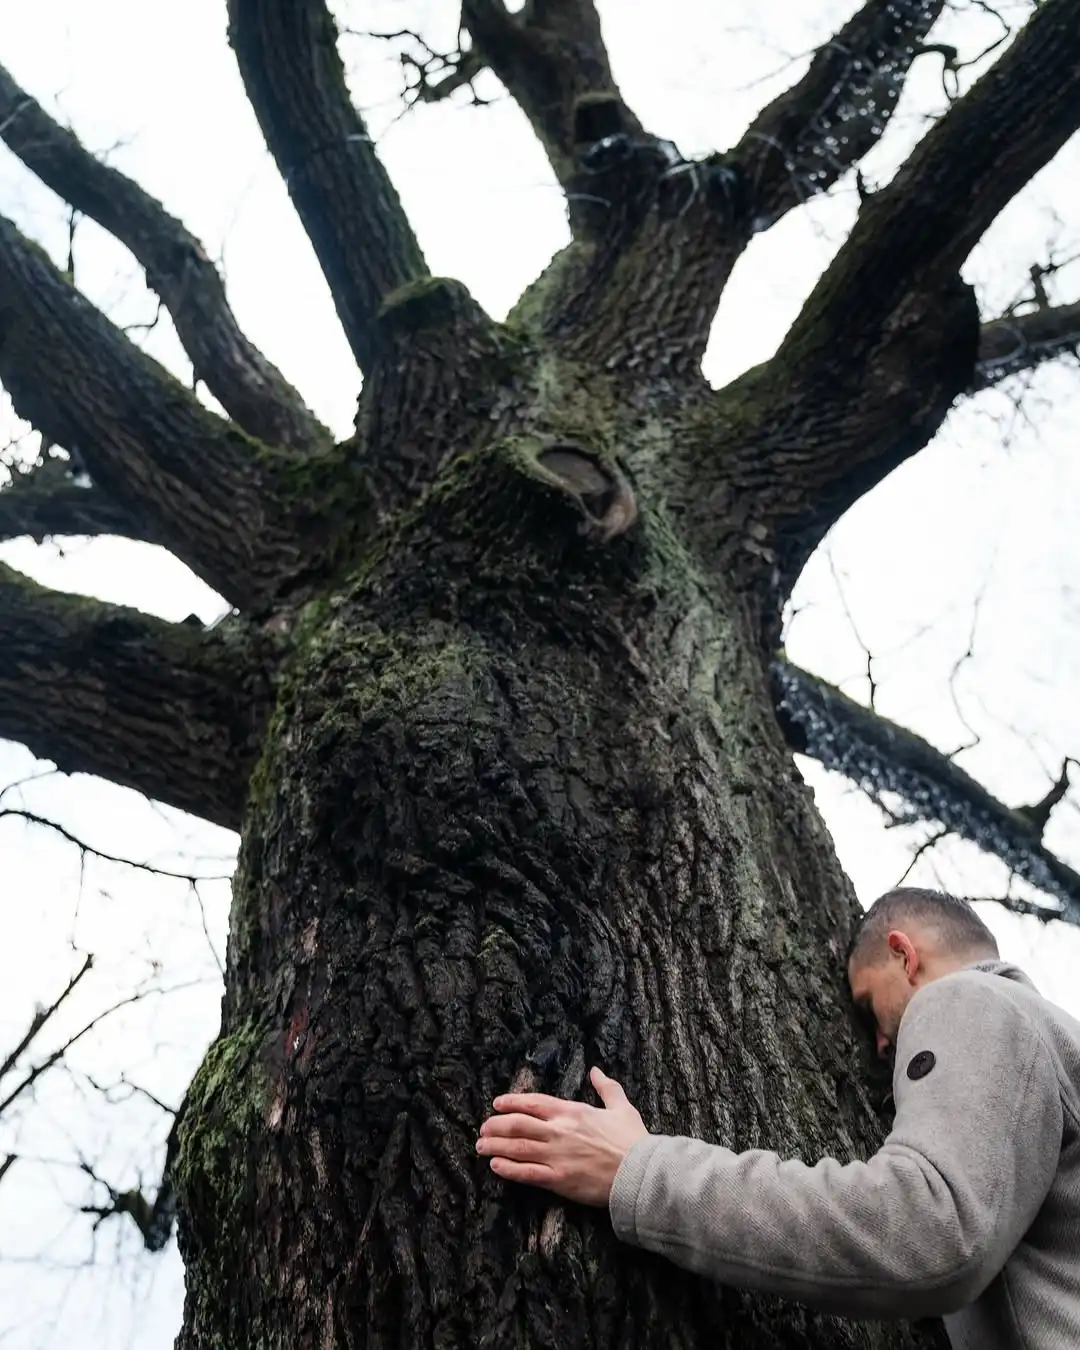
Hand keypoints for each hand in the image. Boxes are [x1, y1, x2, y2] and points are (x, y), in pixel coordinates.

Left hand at [476, 1066, 647, 1205]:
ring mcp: (557, 1155)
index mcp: (572, 1111)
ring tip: (481, 1147)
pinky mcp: (559, 1179)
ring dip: (496, 1146)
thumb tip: (595, 1070)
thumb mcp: (621, 1106)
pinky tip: (496, 1166)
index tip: (497, 1104)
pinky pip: (527, 1173)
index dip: (511, 1102)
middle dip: (496, 1126)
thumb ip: (606, 1087)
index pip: (533, 1102)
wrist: (641, 1172)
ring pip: (517, 1148)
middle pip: (518, 1124)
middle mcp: (559, 1131)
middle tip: (483, 1129)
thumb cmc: (633, 1140)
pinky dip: (509, 1169)